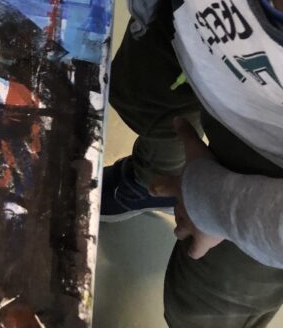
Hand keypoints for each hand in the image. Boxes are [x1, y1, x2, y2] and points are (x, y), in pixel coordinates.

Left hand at [149, 117, 224, 259]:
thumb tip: (175, 117)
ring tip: (181, 232)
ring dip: (182, 229)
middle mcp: (181, 207)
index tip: (152, 188)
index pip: (161, 186)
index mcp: (177, 186)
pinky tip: (194, 253)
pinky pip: (196, 250)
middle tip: (179, 215)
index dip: (157, 187)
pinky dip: (195, 251)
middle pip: (175, 212)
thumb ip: (186, 134)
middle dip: (177, 214)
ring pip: (181, 229)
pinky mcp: (203, 239)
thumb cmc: (206, 173)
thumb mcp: (195, 149)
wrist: (218, 197)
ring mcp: (191, 224)